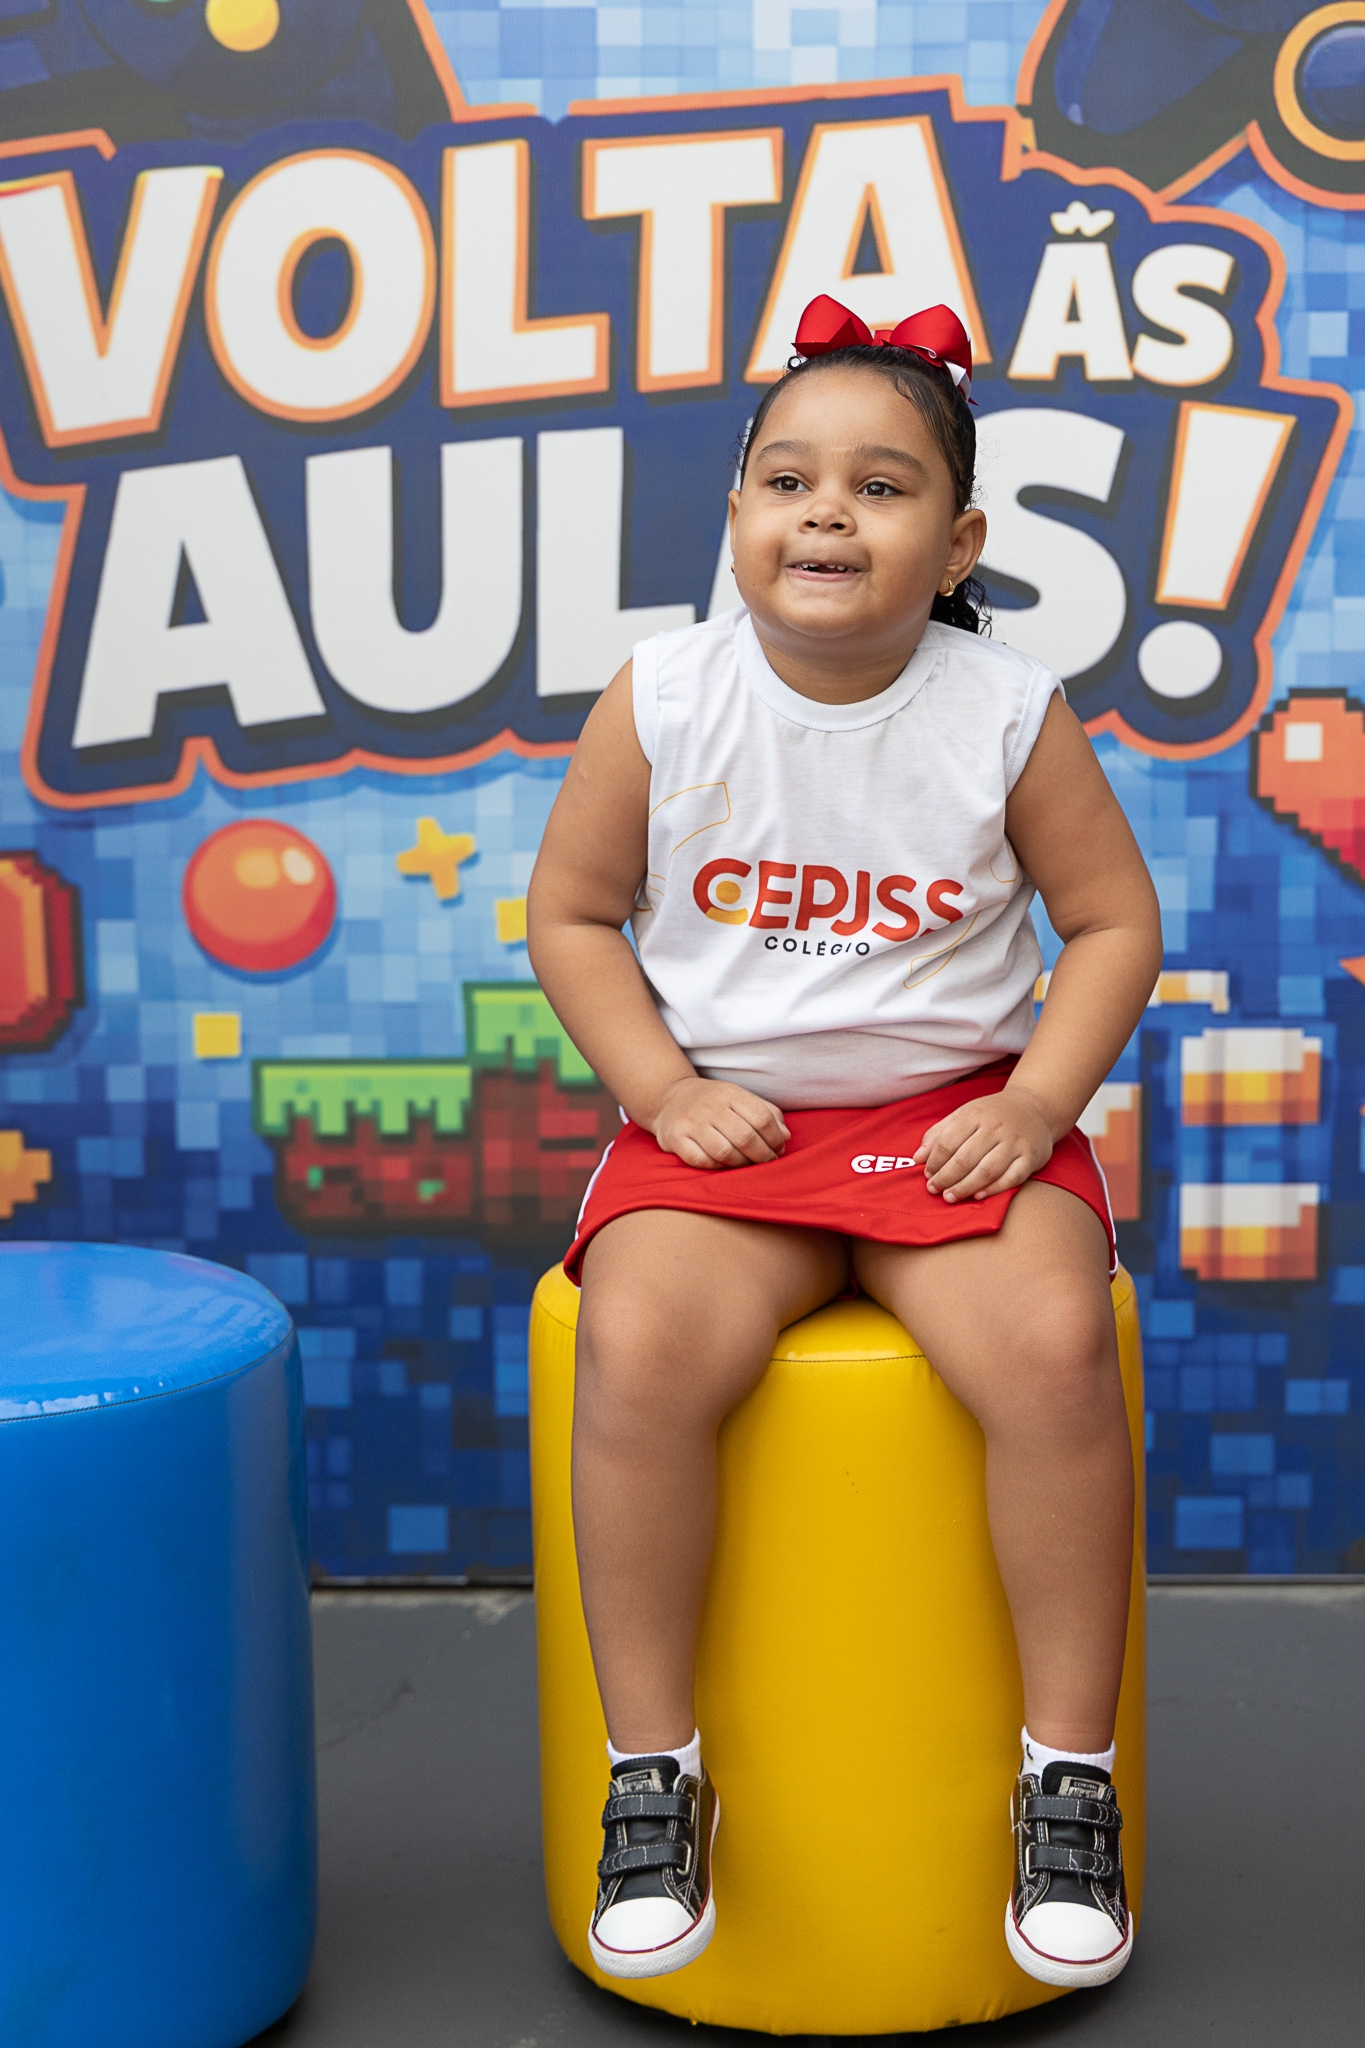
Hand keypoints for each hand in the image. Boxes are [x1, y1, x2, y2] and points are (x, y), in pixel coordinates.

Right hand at [652, 1077, 789, 1169]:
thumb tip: (786, 1136)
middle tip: (767, 1161)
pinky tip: (724, 1165)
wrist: (670, 1097)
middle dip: (762, 1155)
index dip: (775, 1138)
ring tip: (748, 1164)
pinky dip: (717, 1167)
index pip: (762, 1118)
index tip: (778, 1148)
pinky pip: (701, 1161)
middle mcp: (710, 1106)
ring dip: (742, 1164)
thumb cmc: (714, 1102)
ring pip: (724, 1152)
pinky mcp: (675, 1138)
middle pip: (745, 1137)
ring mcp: (691, 1122)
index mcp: (730, 1093)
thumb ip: (767, 1113)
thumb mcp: (740, 1098)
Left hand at [913, 1084, 1054, 1201]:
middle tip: (934, 1190)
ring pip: (987, 1170)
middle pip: (965, 1158)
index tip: (927, 1174)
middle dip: (946, 1177)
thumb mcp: (964, 1114)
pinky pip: (1012, 1177)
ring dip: (965, 1187)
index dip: (934, 1161)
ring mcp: (1015, 1143)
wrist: (1036, 1107)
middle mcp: (996, 1128)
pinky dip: (994, 1189)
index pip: (948, 1141)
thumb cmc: (993, 1114)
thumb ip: (939, 1133)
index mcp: (975, 1114)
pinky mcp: (1031, 1157)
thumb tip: (917, 1158)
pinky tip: (978, 1195)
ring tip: (949, 1197)